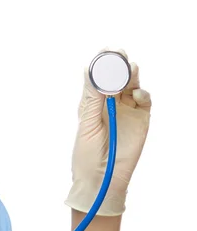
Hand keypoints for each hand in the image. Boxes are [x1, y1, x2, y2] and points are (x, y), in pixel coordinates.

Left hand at [65, 48, 151, 215]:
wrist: (101, 179)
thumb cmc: (87, 154)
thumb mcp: (86, 123)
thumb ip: (91, 98)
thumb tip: (89, 70)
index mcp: (93, 103)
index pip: (98, 78)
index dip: (102, 64)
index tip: (106, 51)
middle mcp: (110, 104)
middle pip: (117, 78)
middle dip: (118, 65)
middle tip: (119, 53)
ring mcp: (126, 111)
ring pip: (131, 86)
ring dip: (131, 75)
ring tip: (131, 67)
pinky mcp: (141, 121)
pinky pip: (144, 102)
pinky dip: (142, 94)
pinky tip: (136, 94)